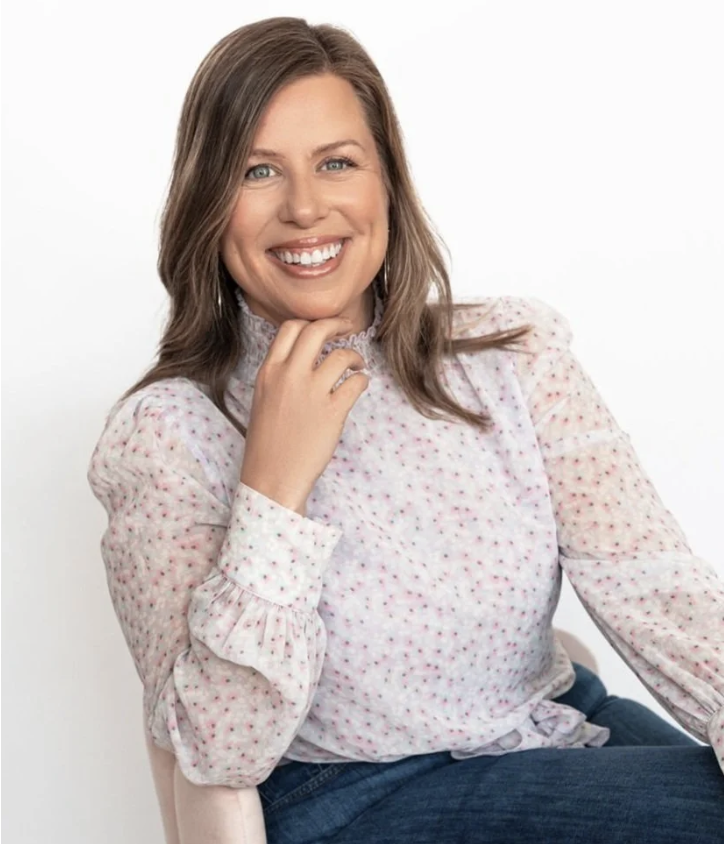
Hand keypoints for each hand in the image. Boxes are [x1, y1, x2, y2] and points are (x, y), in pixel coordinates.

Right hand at [240, 316, 369, 515]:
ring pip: (341, 355)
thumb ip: (280, 375)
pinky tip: (359, 386)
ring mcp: (311, 393)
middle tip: (347, 329)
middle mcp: (289, 377)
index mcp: (269, 372)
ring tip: (357, 366)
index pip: (290, 328)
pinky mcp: (332, 412)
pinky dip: (362, 380)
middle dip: (336, 324)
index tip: (324, 329)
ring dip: (354, 357)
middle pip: (316, 330)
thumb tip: (304, 357)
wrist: (272, 478)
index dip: (312, 323)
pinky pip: (356, 382)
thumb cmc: (268, 443)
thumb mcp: (264, 399)